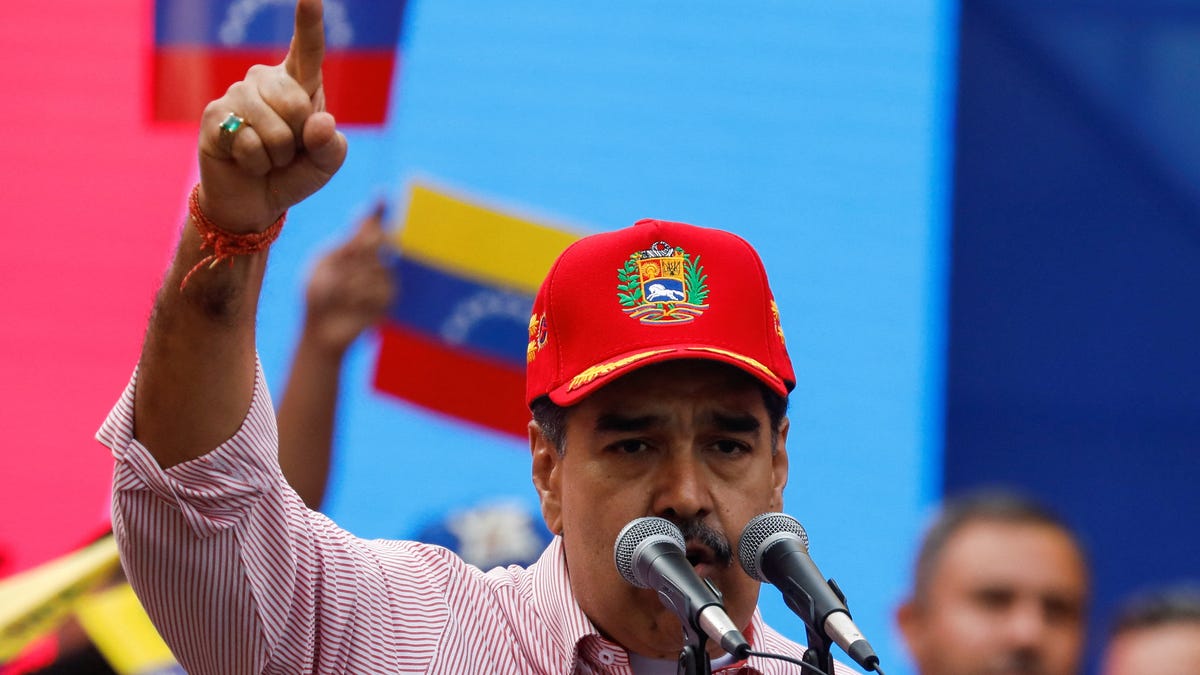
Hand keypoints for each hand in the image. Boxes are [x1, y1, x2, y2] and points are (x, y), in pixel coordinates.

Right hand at [196, 0, 346, 232]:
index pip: (307, 50)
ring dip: (276, 156)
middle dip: (298, 141)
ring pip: (272, 128)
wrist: (254, 202)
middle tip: (286, 152)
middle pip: (296, 104)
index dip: (308, 22)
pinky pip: (248, 142)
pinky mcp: (214, 116)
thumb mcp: (325, 164)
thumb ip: (331, 146)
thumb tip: (318, 123)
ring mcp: (236, 94)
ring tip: (266, 158)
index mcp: (300, 84)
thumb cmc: (294, 174)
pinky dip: (255, 163)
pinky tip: (244, 161)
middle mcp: (265, 81)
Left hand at [302, 205, 396, 354]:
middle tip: (347, 258)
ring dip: (354, 279)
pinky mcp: (389, 303)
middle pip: (380, 240)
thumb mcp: (325, 263)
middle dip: (363, 247)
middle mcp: (376, 261)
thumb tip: (366, 218)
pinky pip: (381, 290)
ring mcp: (385, 282)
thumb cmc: (317, 295)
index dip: (379, 210)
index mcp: (359, 249)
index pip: (374, 225)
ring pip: (379, 267)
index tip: (382, 195)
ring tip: (338, 293)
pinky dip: (360, 295)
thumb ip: (347, 243)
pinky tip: (347, 304)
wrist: (319, 332)